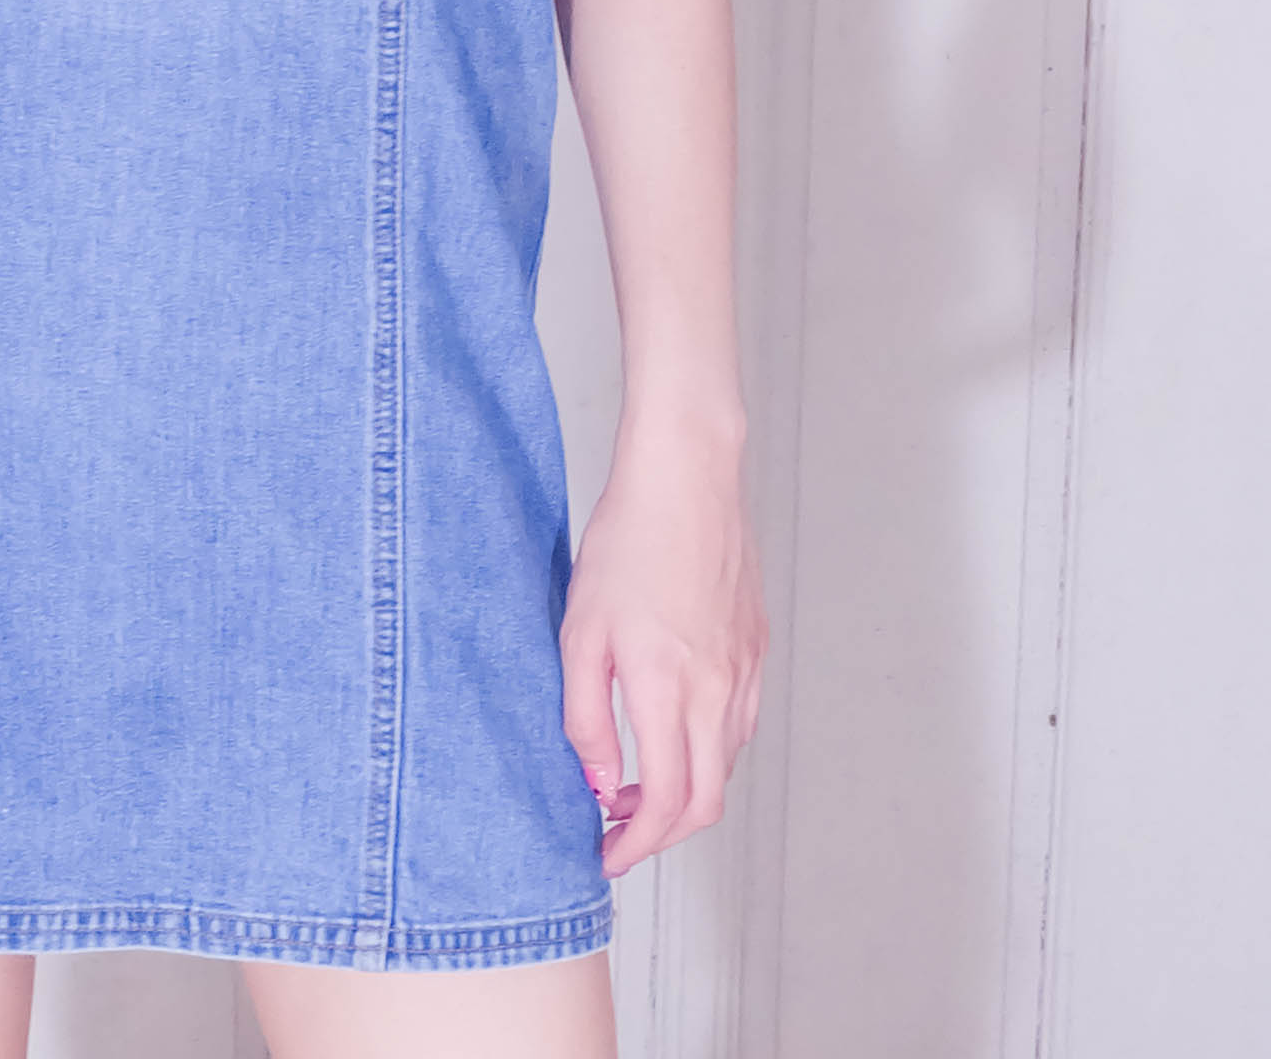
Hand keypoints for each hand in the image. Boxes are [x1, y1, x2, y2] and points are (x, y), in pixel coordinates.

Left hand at [560, 420, 766, 876]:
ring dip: (685, 791)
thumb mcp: (580, 631)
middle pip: (705, 802)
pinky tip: (672, 729)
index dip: (636, 846)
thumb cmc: (626, 543)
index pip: (667, 805)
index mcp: (668, 689)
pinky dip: (707, 750)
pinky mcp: (756, 649)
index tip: (607, 856)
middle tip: (618, 828)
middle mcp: (717, 692)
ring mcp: (744, 672)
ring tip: (636, 780)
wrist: (686, 479)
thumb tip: (600, 782)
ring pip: (725, 765)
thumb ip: (585, 716)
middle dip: (661, 832)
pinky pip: (739, 724)